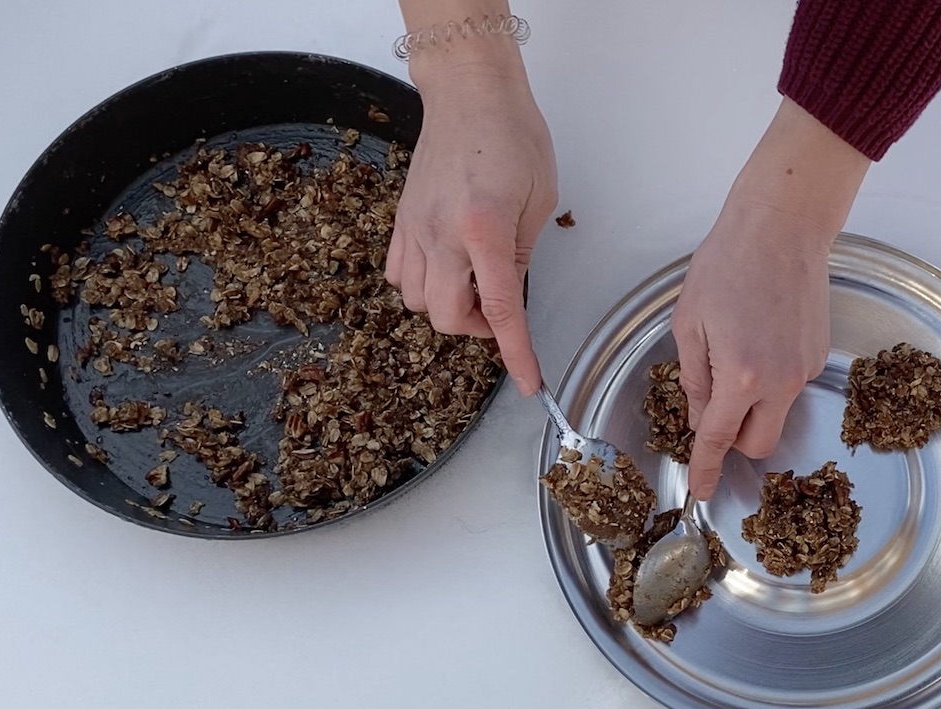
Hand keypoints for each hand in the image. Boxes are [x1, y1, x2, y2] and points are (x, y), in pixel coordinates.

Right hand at [385, 46, 557, 394]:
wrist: (468, 92)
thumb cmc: (512, 134)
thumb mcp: (539, 199)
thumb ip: (523, 254)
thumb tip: (510, 295)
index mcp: (484, 227)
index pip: (501, 309)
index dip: (516, 353)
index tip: (530, 383)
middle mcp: (441, 232)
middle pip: (446, 316)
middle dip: (477, 327)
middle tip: (501, 308)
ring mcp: (414, 227)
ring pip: (418, 302)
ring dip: (450, 307)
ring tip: (476, 284)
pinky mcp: (401, 220)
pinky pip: (400, 276)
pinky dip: (423, 286)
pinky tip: (447, 268)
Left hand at [673, 99, 870, 499]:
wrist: (783, 226)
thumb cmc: (729, 263)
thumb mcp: (690, 322)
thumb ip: (692, 378)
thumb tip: (698, 417)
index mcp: (740, 375)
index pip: (718, 439)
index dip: (706, 469)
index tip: (701, 490)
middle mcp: (780, 381)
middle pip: (759, 444)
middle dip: (734, 441)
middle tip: (713, 409)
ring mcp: (805, 369)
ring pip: (776, 415)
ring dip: (752, 406)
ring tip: (735, 353)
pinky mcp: (819, 356)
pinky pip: (790, 387)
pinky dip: (770, 380)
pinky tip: (758, 337)